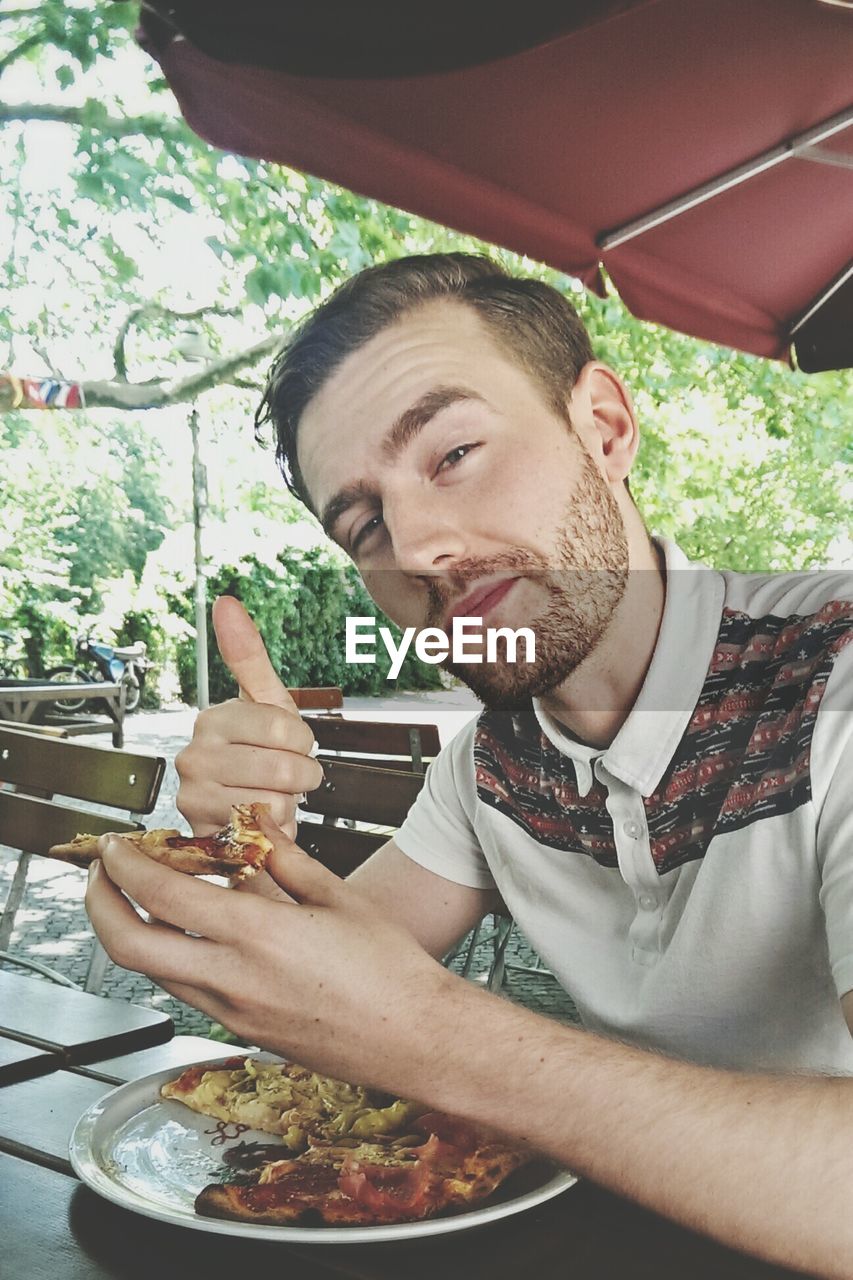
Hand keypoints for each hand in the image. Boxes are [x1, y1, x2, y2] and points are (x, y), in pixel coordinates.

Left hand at [85, 813, 457, 1091]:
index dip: (127, 865)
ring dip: (129, 931)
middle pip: (130, 946)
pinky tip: (188, 931)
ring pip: (151, 972)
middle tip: (101, 873)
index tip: (117, 843)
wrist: (412, 1038)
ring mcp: (232, 1011)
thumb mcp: (337, 896)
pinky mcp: (240, 1030)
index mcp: (257, 934)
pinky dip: (169, 955)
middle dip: (100, 904)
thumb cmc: (388, 968)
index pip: (162, 894)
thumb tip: (252, 823)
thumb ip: (283, 858)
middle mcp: (232, 978)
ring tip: (139, 896)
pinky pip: (185, 989)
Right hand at [175, 596, 322, 839]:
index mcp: (213, 719)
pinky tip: (259, 821)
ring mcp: (195, 796)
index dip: (301, 741)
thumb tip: (225, 601)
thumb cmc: (260, 756)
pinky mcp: (204, 833)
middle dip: (299, 775)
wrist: (243, 818)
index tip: (288, 745)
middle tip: (284, 776)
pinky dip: (274, 827)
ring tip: (269, 797)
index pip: (285, 727)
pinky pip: (265, 829)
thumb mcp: (266, 704)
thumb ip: (248, 656)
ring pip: (277, 799)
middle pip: (283, 765)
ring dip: (286, 803)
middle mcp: (195, 755)